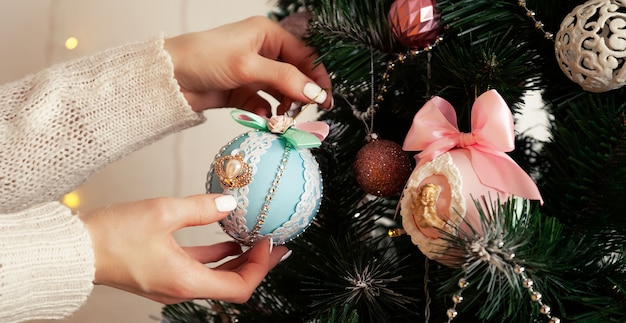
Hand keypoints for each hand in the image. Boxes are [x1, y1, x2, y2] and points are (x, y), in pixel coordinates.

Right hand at [79, 194, 288, 303]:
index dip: (261, 267)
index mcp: (186, 280)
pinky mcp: (164, 272)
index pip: (239, 287)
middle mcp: (182, 287)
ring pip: (217, 276)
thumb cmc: (112, 236)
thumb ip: (202, 208)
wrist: (76, 249)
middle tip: (275, 243)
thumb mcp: (163, 213)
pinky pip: (200, 267)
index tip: (270, 242)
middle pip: (232, 284)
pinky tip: (228, 239)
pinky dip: (217, 256)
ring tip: (256, 238)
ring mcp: (173, 282)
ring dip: (238, 259)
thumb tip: (230, 203)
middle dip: (257, 264)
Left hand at [164, 16, 331, 115]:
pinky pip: (264, 105)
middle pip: (295, 76)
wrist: (168, 79)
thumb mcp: (248, 65)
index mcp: (267, 35)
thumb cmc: (204, 58)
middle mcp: (263, 52)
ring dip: (284, 108)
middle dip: (301, 95)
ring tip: (283, 120)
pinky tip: (264, 120)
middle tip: (305, 114)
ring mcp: (253, 74)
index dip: (317, 77)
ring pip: (281, 93)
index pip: (304, 55)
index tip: (325, 99)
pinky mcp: (242, 93)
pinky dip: (267, 115)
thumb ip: (284, 78)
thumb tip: (315, 93)